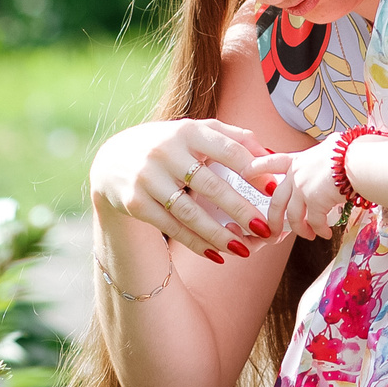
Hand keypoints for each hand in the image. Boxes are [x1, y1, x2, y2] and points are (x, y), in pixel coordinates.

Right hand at [88, 118, 278, 263]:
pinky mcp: (135, 202)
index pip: (227, 150)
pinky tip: (216, 255)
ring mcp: (148, 178)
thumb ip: (234, 138)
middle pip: (210, 186)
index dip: (253, 170)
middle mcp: (165, 152)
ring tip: (243, 250)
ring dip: (219, 235)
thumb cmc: (170, 146)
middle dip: (240, 210)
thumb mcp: (196, 133)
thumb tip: (273, 154)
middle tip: (265, 230)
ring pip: (189, 213)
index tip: (274, 191)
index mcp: (187, 131)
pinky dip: (195, 243)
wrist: (113, 161)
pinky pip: (171, 227)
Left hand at [252, 142, 347, 239]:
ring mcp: (303, 188)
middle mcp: (296, 175)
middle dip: (274, 220)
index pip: (272, 161)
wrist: (359, 159)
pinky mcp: (314, 201)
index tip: (245, 172)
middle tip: (273, 232)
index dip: (257, 167)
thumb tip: (330, 151)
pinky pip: (314, 222)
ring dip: (301, 230)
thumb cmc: (351, 150)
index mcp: (298, 160)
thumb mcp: (331, 147)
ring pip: (294, 217)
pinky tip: (325, 234)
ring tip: (310, 236)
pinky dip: (319, 230)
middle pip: (277, 201)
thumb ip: (322, 156)